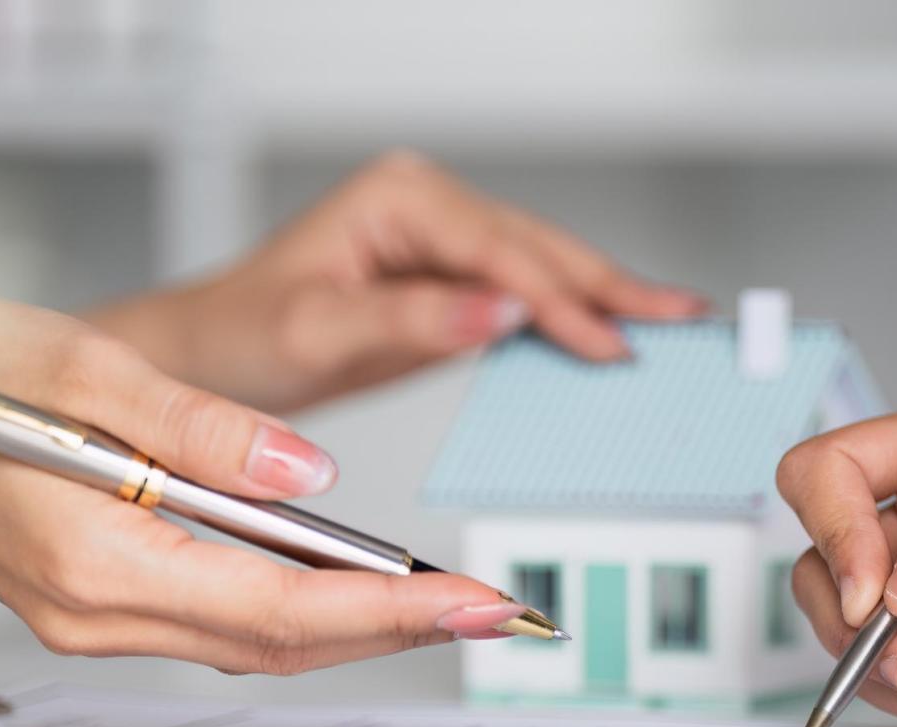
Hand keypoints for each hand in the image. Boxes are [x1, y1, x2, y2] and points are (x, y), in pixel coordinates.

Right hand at [0, 301, 525, 673]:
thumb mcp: (74, 368)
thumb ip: (197, 427)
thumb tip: (315, 476)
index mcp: (93, 558)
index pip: (276, 604)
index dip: (386, 608)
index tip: (473, 600)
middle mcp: (98, 612)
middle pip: (280, 642)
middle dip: (397, 629)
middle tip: (495, 612)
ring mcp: (97, 619)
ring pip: (258, 643)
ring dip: (359, 627)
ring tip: (449, 604)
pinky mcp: (103, 603)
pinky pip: (227, 624)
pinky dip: (305, 613)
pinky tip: (357, 591)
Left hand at [94, 151, 704, 412]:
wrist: (214, 355)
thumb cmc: (246, 333)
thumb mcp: (319, 332)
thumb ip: (412, 321)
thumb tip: (502, 311)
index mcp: (400, 200)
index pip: (500, 249)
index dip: (562, 298)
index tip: (611, 341)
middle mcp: (428, 207)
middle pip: (539, 246)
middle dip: (613, 285)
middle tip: (682, 318)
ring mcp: (444, 241)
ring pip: (543, 265)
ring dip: (607, 297)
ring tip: (670, 320)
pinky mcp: (451, 280)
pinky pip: (525, 293)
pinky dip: (574, 315)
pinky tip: (614, 330)